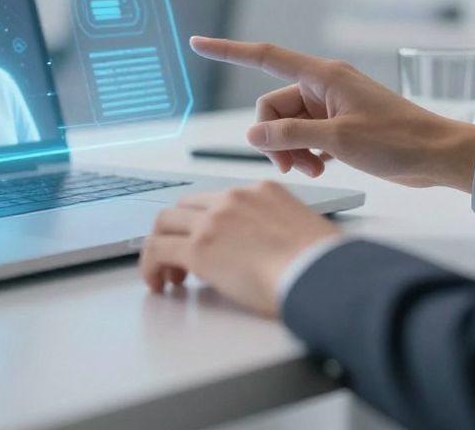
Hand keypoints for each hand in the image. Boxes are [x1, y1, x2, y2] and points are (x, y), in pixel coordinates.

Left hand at [140, 180, 339, 316]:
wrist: (321, 274)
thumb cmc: (323, 265)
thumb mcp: (302, 231)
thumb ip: (277, 231)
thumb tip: (268, 254)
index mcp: (261, 191)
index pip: (216, 200)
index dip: (203, 224)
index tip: (204, 243)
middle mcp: (233, 199)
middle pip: (184, 207)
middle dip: (176, 233)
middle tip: (180, 263)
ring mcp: (213, 221)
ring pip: (164, 223)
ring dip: (160, 248)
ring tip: (167, 276)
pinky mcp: (198, 248)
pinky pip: (157, 250)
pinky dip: (150, 266)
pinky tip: (159, 284)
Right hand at [190, 36, 474, 190]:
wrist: (438, 156)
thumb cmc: (398, 141)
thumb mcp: (338, 141)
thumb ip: (291, 136)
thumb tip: (254, 137)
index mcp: (323, 76)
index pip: (265, 57)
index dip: (228, 51)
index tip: (199, 43)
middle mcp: (323, 85)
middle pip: (273, 106)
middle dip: (275, 138)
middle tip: (294, 166)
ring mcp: (332, 106)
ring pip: (288, 125)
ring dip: (292, 150)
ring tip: (313, 170)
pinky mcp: (340, 125)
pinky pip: (305, 135)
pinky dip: (306, 152)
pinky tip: (323, 166)